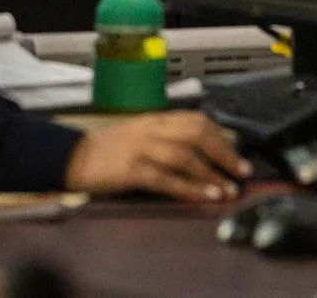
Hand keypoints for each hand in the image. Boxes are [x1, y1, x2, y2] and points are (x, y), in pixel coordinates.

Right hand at [63, 111, 250, 202]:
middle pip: (197, 135)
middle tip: (242, 171)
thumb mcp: (141, 133)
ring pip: (185, 157)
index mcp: (156, 119)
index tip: (237, 153)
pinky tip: (205, 196)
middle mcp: (152, 130)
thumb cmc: (110, 149)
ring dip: (211, 174)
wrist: (74, 158)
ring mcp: (142, 149)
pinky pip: (166, 179)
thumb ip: (167, 136)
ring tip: (228, 190)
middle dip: (224, 153)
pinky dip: (189, 188)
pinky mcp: (132, 171)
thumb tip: (202, 150)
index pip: (197, 121)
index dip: (221, 137)